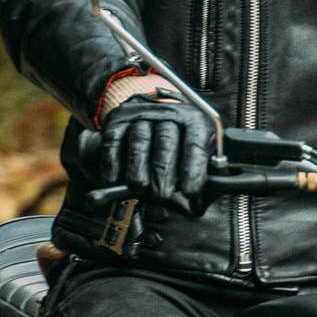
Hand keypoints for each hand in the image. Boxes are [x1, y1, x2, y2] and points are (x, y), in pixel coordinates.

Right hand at [98, 91, 213, 213]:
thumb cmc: (179, 152)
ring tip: (139, 187)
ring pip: (139, 140)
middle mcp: (169, 112)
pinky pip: (114, 140)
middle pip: (166, 141)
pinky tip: (113, 179)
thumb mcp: (198, 160)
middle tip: (161, 195)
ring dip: (138, 167)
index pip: (196, 143)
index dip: (193, 169)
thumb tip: (201, 203)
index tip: (189, 192)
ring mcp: (142, 113)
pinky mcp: (119, 119)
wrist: (152, 123)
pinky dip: (112, 161)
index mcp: (195, 121)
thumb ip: (204, 180)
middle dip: (163, 171)